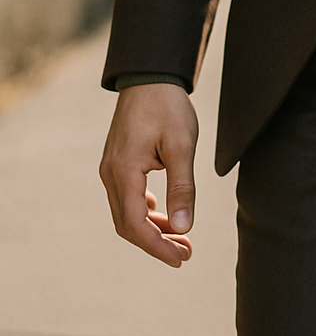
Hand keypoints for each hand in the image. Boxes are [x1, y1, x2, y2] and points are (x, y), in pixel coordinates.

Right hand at [99, 83, 198, 267]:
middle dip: (156, 242)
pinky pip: (127, 197)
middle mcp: (110, 173)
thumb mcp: (181, 145)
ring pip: (127, 212)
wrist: (150, 76)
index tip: (180, 258)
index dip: (157, 246)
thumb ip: (182, 187)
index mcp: (123, 171)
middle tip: (185, 253)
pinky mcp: (118, 162)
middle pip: (127, 224)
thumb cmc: (167, 107)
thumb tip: (183, 227)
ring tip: (181, 238)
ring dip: (152, 228)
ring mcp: (111, 168)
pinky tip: (165, 213)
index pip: (135, 224)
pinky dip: (146, 211)